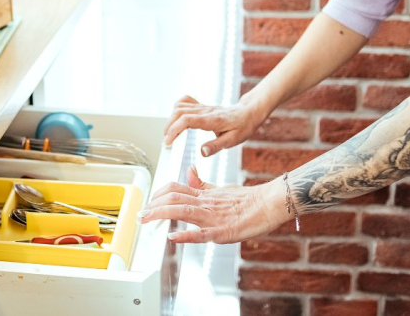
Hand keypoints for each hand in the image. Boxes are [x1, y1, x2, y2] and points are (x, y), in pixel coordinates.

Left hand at [137, 165, 290, 243]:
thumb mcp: (221, 188)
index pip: (175, 189)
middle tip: (140, 215)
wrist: (269, 203)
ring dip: (160, 215)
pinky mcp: (222, 231)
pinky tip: (173, 237)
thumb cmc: (248, 198)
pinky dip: (185, 235)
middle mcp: (205, 203)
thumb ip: (203, 184)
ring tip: (146, 220)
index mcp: (204, 194)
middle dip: (152, 206)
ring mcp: (213, 217)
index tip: (147, 202)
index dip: (158, 194)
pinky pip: (201, 233)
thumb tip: (189, 172)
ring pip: (182, 211)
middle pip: (173, 198)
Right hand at [164, 95, 266, 156]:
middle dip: (169, 126)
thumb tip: (202, 152)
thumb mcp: (233, 140)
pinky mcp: (202, 106)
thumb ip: (216, 146)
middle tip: (167, 141)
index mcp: (212, 120)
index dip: (174, 130)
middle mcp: (205, 111)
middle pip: (179, 112)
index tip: (168, 141)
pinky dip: (177, 108)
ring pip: (180, 106)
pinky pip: (185, 101)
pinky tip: (177, 119)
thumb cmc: (243, 126)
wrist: (249, 112)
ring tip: (169, 133)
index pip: (187, 120)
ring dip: (171, 119)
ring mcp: (203, 107)